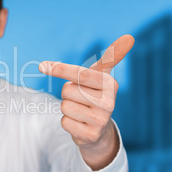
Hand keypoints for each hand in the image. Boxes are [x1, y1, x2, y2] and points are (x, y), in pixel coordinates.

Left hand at [39, 35, 134, 169]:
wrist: (100, 130)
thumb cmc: (96, 95)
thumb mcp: (101, 76)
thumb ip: (111, 57)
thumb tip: (130, 36)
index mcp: (110, 84)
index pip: (80, 74)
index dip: (60, 69)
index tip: (41, 66)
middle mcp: (109, 102)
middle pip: (67, 90)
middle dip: (68, 93)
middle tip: (81, 98)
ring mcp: (101, 120)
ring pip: (64, 106)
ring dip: (67, 108)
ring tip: (81, 110)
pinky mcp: (90, 135)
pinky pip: (64, 122)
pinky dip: (67, 122)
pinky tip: (80, 123)